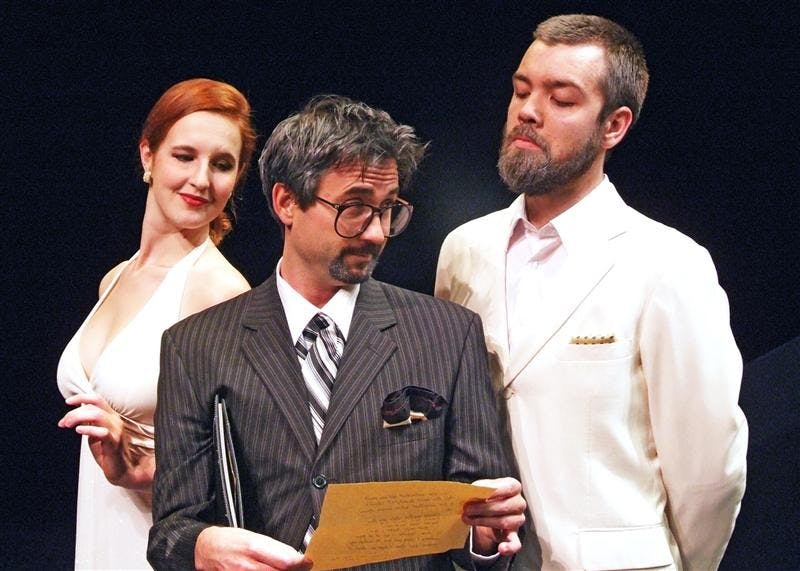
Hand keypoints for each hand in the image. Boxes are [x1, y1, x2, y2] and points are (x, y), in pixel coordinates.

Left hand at [58, 393, 150, 487]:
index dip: (82, 397)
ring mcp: (116, 431)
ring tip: (68, 425)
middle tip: (64, 422)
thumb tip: (74, 415)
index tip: (68, 401)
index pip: (98, 399)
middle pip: (94, 407)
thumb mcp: (95, 434)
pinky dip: (88, 430)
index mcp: (111, 417)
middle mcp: (115, 421)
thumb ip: (89, 423)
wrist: (121, 470)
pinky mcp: (114, 443)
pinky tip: (79, 431)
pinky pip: (102, 432)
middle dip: (74, 412)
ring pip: (97, 416)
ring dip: (78, 418)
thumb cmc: (107, 452)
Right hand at [195, 527, 311, 570]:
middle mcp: (248, 565)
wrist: (206, 549)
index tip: (307, 562)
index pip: (285, 560)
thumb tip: (295, 557)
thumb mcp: (254, 537)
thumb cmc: (231, 541)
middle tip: (300, 567)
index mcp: (254, 547)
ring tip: (284, 569)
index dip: (301, 563)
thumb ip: (274, 548)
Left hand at [463, 477, 525, 556]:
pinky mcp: (514, 535)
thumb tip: (470, 491)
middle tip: (467, 509)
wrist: (490, 512)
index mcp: (514, 487)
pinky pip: (515, 543)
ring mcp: (518, 519)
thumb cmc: (488, 497)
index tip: (479, 491)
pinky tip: (501, 549)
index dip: (495, 490)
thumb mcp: (485, 490)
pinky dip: (509, 547)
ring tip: (468, 519)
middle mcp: (519, 503)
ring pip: (504, 522)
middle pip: (505, 507)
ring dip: (484, 521)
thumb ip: (480, 489)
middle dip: (483, 508)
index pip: (509, 487)